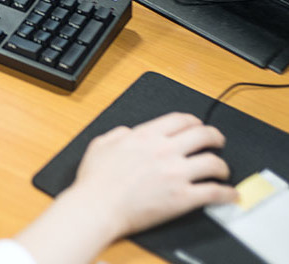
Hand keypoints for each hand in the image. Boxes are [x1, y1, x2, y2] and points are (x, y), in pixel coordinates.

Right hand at [16, 112, 236, 263]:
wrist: (97, 207)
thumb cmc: (95, 180)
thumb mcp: (100, 144)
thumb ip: (118, 134)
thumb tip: (128, 132)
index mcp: (145, 135)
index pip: (181, 120)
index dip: (194, 122)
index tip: (197, 127)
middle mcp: (165, 150)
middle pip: (203, 135)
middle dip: (215, 137)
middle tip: (217, 142)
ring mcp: (176, 174)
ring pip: (214, 162)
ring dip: (222, 166)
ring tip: (222, 170)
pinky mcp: (182, 198)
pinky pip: (214, 192)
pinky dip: (227, 193)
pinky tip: (231, 194)